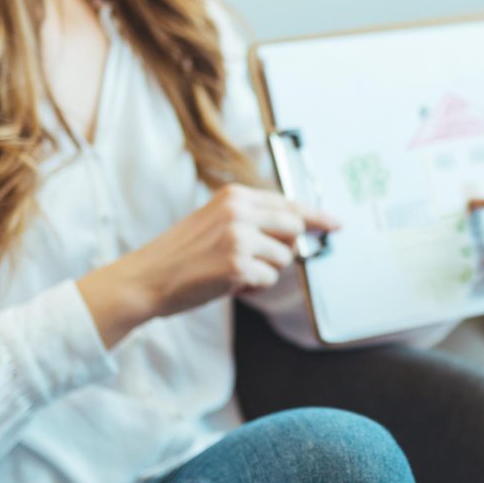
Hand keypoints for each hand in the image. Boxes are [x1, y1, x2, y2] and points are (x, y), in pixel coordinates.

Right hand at [131, 185, 338, 317]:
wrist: (147, 278)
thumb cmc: (182, 255)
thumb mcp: (216, 221)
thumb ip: (253, 219)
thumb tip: (298, 229)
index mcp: (234, 196)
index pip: (288, 202)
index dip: (316, 216)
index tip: (335, 224)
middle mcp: (239, 210)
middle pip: (295, 228)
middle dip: (285, 248)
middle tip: (259, 260)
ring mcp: (239, 236)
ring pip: (284, 257)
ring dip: (266, 271)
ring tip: (233, 270)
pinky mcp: (237, 264)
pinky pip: (268, 279)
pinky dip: (253, 286)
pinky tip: (228, 283)